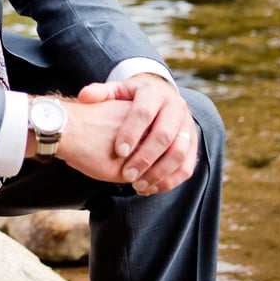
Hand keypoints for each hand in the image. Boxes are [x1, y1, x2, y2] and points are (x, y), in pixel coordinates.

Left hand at [77, 74, 197, 194]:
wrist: (159, 99)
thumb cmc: (132, 99)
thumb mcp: (117, 91)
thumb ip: (101, 93)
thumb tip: (85, 97)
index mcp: (154, 92)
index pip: (144, 112)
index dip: (131, 132)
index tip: (118, 151)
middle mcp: (176, 106)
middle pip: (164, 135)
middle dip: (145, 158)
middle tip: (127, 176)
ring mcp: (188, 125)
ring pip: (179, 153)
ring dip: (159, 173)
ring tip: (138, 186)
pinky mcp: (193, 143)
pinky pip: (187, 166)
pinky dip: (170, 180)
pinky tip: (150, 188)